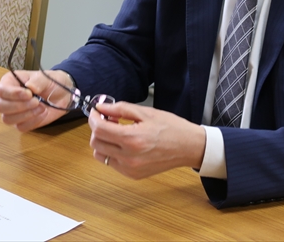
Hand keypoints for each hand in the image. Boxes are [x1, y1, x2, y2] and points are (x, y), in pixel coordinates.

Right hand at [0, 69, 70, 130]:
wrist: (62, 94)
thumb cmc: (51, 83)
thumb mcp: (46, 77)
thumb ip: (37, 81)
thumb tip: (30, 88)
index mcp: (10, 82)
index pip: (2, 90)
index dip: (13, 94)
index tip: (29, 94)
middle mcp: (8, 97)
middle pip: (0, 106)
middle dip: (19, 106)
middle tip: (37, 101)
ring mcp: (13, 112)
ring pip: (8, 119)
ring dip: (26, 115)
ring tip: (42, 107)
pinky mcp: (22, 122)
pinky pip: (21, 127)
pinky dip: (33, 121)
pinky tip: (42, 113)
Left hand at [88, 102, 205, 178]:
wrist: (189, 147)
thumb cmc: (171, 128)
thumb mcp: (146, 112)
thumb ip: (120, 109)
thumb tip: (101, 108)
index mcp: (133, 139)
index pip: (99, 130)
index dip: (94, 119)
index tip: (96, 112)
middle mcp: (129, 157)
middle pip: (96, 143)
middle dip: (97, 129)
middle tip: (108, 120)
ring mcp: (130, 168)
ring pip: (100, 155)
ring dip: (103, 142)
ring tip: (117, 133)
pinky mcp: (133, 175)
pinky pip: (112, 163)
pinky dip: (112, 152)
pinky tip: (124, 144)